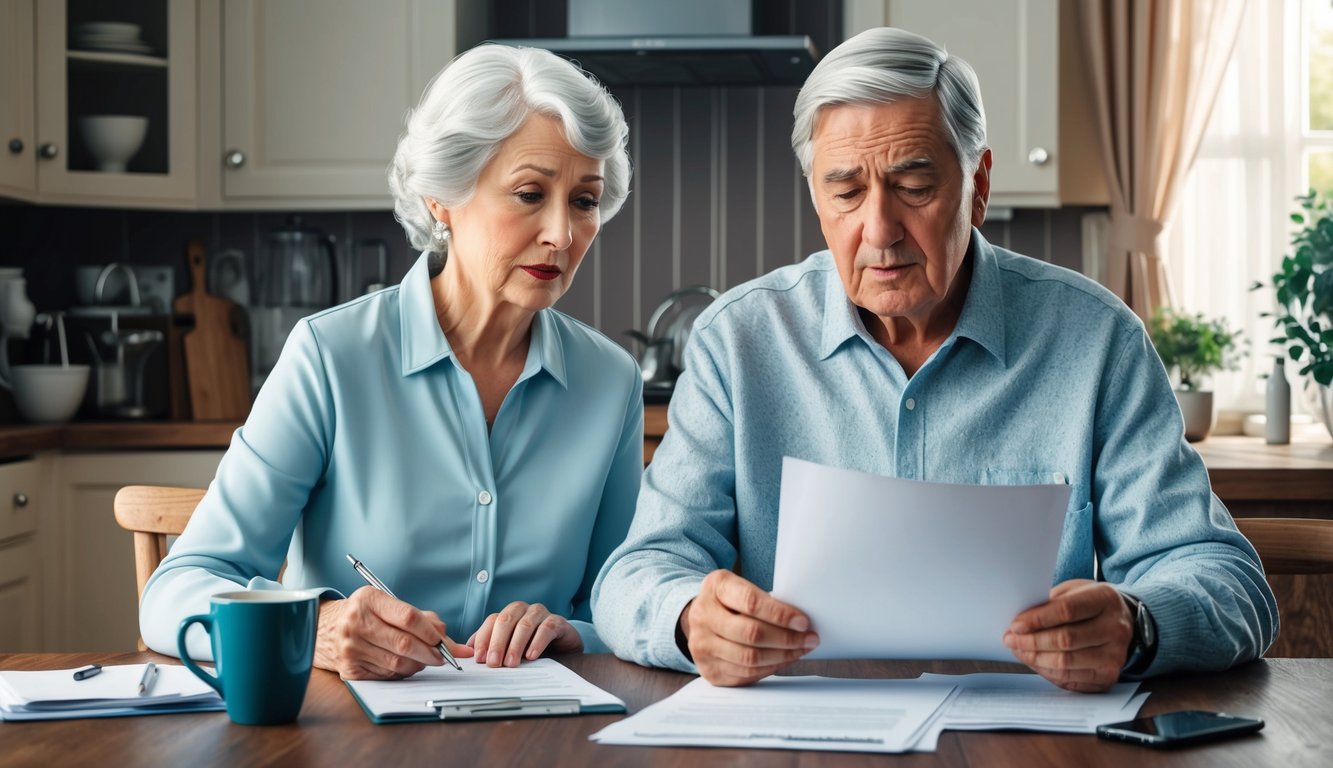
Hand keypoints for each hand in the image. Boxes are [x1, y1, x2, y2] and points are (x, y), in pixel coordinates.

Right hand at [315, 587, 473, 679]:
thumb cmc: (364, 614)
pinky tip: (405, 665)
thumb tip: (447, 639)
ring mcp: (351, 648)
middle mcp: (356, 623)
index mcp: (368, 600)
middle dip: (430, 653)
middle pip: (404, 643)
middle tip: (444, 657)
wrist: (325, 629)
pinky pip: (387, 675)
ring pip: (397, 663)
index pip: (408, 617)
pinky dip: (402, 672)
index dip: (430, 632)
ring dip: (418, 664)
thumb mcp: (387, 604)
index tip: (443, 640)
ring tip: (425, 659)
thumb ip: (420, 617)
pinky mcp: (350, 669)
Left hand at [469, 602, 582, 666]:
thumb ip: (492, 646)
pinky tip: (531, 656)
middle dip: (497, 643)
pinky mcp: (558, 622)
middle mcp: (523, 610)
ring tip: (511, 663)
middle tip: (494, 663)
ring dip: (516, 645)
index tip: (480, 658)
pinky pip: (546, 628)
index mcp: (509, 613)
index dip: (484, 639)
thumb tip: (469, 653)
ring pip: (525, 624)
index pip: (492, 621)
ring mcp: (541, 613)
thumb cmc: (532, 645)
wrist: (563, 645)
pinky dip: (537, 642)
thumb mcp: (510, 646)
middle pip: (506, 620)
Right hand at [679, 569, 818, 686]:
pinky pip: (746, 674)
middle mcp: (703, 616)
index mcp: (716, 587)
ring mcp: (702, 645)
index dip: (780, 614)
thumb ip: (764, 600)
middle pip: (751, 633)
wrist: (700, 618)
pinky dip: (770, 668)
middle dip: (787, 639)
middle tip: (810, 639)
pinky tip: (783, 659)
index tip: (803, 622)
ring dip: (783, 656)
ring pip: (750, 658)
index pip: (751, 602)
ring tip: (801, 650)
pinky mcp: (709, 670)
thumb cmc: (729, 601)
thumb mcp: (741, 586)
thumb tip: (800, 621)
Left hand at [1002, 579, 1134, 691]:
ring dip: (1035, 658)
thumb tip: (1020, 623)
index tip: (1015, 625)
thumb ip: (1050, 603)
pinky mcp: (1108, 677)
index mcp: (1105, 599)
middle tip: (1010, 639)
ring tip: (1018, 650)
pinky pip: (1070, 679)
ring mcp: (1115, 656)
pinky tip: (1035, 661)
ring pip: (1065, 663)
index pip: (1066, 611)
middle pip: (1065, 640)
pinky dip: (1047, 672)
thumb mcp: (1072, 591)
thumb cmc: (1089, 603)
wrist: (1120, 620)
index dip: (1037, 620)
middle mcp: (1115, 629)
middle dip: (1031, 642)